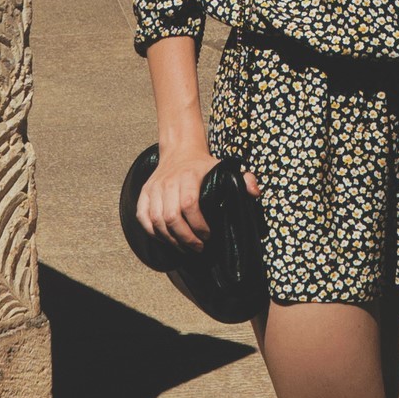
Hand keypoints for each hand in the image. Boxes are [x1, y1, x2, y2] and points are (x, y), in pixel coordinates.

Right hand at [139, 145, 261, 249]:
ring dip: (171, 239)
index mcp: (188, 176)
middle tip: (198, 247)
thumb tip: (254, 193)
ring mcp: (154, 188)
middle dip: (186, 238)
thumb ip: (244, 180)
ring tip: (185, 247)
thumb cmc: (204, 166)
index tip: (208, 235)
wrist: (180, 150)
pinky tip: (168, 239)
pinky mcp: (144, 193)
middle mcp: (168, 182)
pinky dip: (154, 232)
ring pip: (156, 221)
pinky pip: (143, 218)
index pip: (189, 205)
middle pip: (171, 217)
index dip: (198, 225)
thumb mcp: (225, 168)